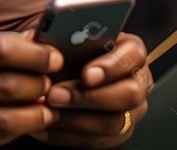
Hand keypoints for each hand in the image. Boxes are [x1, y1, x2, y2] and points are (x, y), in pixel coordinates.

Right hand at [0, 30, 63, 148]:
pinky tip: (22, 124)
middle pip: (6, 85)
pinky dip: (12, 134)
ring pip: (3, 119)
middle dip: (40, 83)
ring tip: (47, 107)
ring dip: (34, 113)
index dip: (33, 53)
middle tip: (52, 81)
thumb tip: (28, 40)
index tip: (52, 55)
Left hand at [37, 32, 151, 146]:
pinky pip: (99, 142)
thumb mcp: (66, 36)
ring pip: (114, 122)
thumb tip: (39, 42)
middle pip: (129, 94)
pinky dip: (68, 136)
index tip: (86, 75)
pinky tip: (46, 127)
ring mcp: (132, 111)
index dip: (111, 66)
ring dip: (75, 119)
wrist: (65, 74)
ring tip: (47, 112)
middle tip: (55, 94)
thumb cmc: (69, 51)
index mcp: (130, 51)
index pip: (133, 55)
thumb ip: (60, 37)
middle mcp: (137, 81)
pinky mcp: (118, 134)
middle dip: (89, 97)